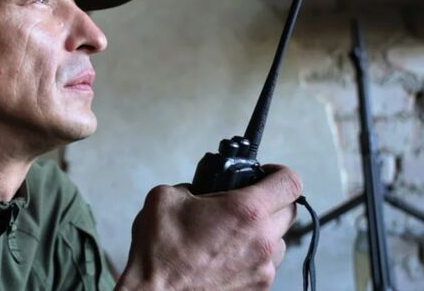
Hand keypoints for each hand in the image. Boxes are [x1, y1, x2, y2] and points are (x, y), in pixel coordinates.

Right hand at [116, 164, 300, 290]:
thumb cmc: (161, 253)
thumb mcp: (165, 198)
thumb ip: (189, 186)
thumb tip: (196, 191)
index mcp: (244, 211)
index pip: (289, 182)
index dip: (279, 172)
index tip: (265, 173)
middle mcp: (262, 241)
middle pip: (290, 211)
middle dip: (271, 201)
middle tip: (245, 201)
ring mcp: (262, 269)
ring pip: (279, 241)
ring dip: (263, 232)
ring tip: (233, 233)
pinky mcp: (257, 289)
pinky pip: (266, 266)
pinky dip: (252, 257)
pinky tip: (224, 256)